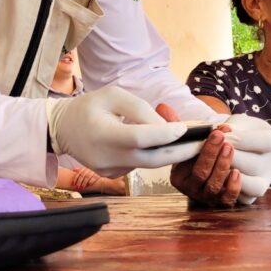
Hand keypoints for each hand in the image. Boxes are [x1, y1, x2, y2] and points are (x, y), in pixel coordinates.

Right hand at [46, 86, 202, 177]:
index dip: (166, 134)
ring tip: (197, 141)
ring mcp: (110, 170)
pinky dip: (156, 154)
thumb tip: (167, 127)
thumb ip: (140, 108)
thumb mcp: (112, 95)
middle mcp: (107, 158)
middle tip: (207, 143)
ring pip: (149, 163)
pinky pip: (140, 164)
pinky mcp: (113, 174)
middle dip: (183, 152)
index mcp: (104, 134)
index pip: (140, 138)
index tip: (188, 127)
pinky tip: (171, 144)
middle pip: (152, 159)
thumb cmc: (89, 106)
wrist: (62, 129)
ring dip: (173, 153)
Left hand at [71, 167, 100, 190]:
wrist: (97, 178)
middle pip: (82, 176)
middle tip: (77, 187)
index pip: (78, 173)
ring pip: (87, 178)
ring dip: (84, 183)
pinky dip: (89, 183)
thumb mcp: (83, 172)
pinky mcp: (96, 176)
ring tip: (81, 188)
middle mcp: (88, 170)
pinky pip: (92, 180)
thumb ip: (78, 171)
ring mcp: (92, 173)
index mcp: (84, 169)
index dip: (75, 179)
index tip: (73, 184)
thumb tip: (73, 169)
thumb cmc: (88, 176)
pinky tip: (87, 186)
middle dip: (79, 182)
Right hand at [170, 128, 241, 206]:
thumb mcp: (189, 142)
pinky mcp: (220, 202)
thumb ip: (186, 129)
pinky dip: (233, 188)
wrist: (208, 166)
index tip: (214, 132)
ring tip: (229, 148)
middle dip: (211, 154)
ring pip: (213, 187)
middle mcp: (191, 189)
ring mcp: (206, 197)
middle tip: (221, 137)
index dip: (202, 147)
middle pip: (200, 174)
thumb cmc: (198, 153)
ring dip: (222, 166)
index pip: (186, 163)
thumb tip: (180, 113)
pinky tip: (237, 173)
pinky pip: (227, 199)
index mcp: (178, 176)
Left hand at [221, 114, 270, 203]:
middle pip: (254, 165)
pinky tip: (219, 176)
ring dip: (231, 175)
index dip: (239, 139)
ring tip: (217, 164)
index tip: (219, 134)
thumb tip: (222, 133)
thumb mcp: (239, 122)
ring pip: (252, 187)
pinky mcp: (252, 197)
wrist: (245, 145)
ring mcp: (265, 183)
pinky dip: (230, 190)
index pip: (265, 142)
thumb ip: (232, 127)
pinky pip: (243, 200)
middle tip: (214, 150)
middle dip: (230, 157)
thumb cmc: (242, 130)